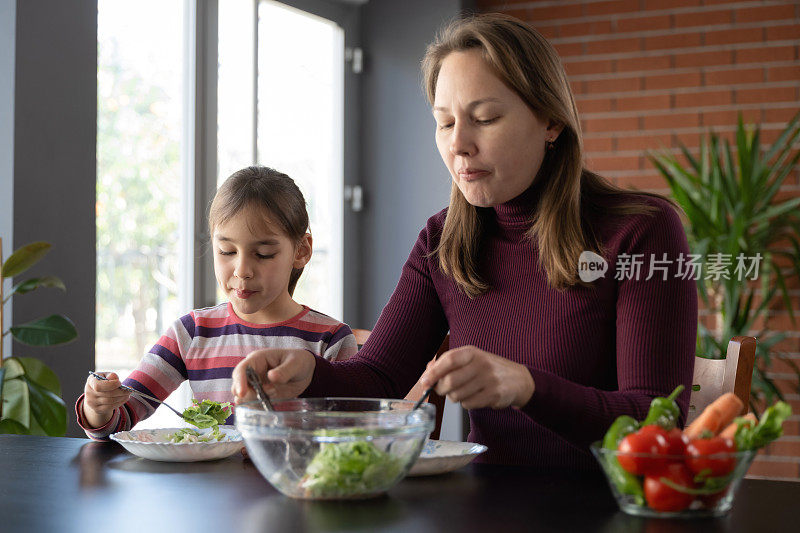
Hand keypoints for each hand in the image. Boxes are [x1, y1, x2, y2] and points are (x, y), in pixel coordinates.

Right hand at [82, 372, 130, 428]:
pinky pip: (110, 407)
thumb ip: (111, 375)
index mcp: (91, 381)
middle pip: (107, 394)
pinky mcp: (97, 409)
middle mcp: (89, 393)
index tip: (120, 383)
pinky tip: (125, 398)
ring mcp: (92, 403)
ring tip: (128, 393)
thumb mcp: (106, 375)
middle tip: (130, 389)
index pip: (98, 386)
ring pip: (110, 402)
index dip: (110, 385)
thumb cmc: (103, 381)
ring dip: (122, 397)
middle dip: (121, 392)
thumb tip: (115, 378)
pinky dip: (120, 403)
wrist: (96, 394)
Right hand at [231, 349, 315, 403]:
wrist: (305, 372)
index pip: (242, 370)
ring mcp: (256, 385)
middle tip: (268, 393)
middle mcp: (253, 372)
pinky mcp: (261, 396)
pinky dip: (258, 407)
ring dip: (254, 400)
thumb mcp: (295, 363)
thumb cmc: (299, 361)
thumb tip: (271, 377)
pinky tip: (272, 402)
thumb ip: (284, 370)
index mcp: (258, 359)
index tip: (241, 393)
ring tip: (275, 392)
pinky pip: (254, 404)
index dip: (239, 381)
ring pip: (244, 397)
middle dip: (246, 394)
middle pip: (238, 385)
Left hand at [419, 346, 534, 409]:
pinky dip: (467, 403)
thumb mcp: (471, 359)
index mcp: (472, 352)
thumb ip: (449, 363)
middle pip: (450, 382)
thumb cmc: (489, 369)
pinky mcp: (494, 395)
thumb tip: (427, 371)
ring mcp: (488, 380)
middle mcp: (481, 364)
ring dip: (456, 397)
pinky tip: (475, 396)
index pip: (448, 360)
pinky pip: (469, 404)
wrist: (519, 379)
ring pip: (457, 396)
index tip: (425, 382)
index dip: (433, 372)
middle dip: (442, 389)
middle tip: (445, 389)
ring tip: (465, 391)